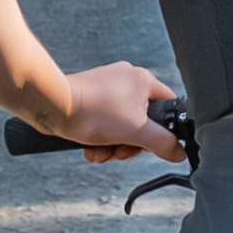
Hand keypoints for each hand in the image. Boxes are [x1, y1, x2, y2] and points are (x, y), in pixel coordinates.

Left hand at [49, 62, 184, 158]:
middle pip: (144, 123)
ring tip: (100, 152)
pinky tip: (91, 149)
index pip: (168, 109)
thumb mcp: (136, 132)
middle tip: (119, 150)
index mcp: (145, 81)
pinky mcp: (92, 98)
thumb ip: (164, 143)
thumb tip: (180, 153)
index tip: (148, 145)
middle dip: (130, 145)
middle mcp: (128, 80)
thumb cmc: (93, 111)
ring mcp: (109, 88)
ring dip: (113, 146)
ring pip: (123, 127)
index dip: (162, 132)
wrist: (52, 106)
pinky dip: (100, 140)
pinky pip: (105, 123)